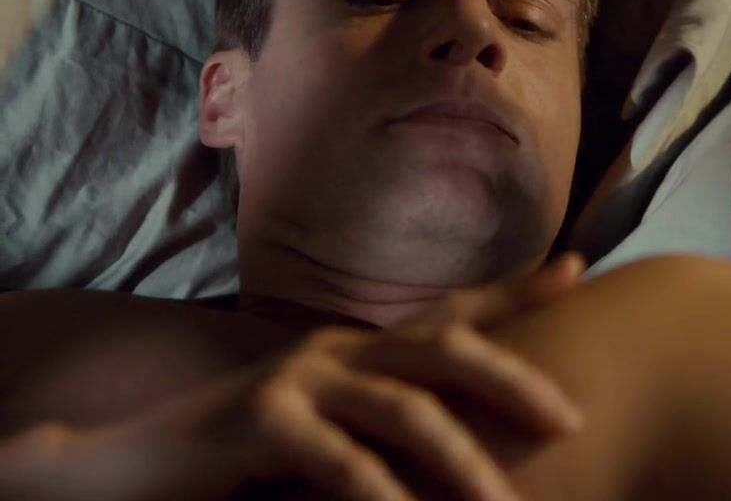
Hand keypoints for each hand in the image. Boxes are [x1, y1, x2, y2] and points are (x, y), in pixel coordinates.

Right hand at [63, 252, 586, 500]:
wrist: (135, 465)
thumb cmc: (251, 458)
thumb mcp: (333, 428)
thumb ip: (386, 421)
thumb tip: (465, 439)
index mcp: (362, 347)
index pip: (452, 310)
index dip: (515, 287)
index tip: (578, 269)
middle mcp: (338, 348)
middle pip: (445, 347)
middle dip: (514, 380)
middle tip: (571, 419)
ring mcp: (299, 377)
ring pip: (405, 409)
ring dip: (463, 463)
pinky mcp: (262, 418)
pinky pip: (343, 462)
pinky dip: (384, 499)